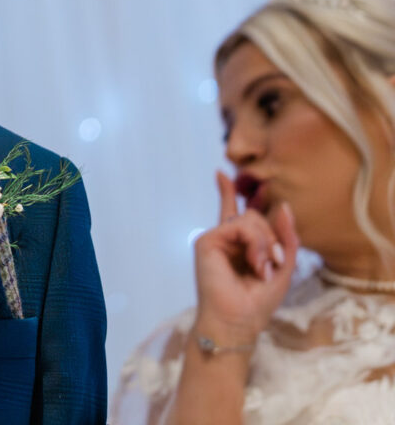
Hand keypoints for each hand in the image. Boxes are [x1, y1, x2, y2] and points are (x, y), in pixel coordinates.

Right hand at [191, 171, 298, 345]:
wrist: (238, 320)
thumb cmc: (258, 301)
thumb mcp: (283, 267)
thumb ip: (286, 237)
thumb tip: (284, 206)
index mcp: (239, 246)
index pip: (234, 213)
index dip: (228, 192)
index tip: (220, 173)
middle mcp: (225, 239)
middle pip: (253, 215)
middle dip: (271, 238)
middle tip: (273, 264)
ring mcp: (216, 238)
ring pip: (250, 218)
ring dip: (265, 243)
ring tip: (263, 268)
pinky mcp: (207, 240)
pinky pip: (240, 225)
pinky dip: (255, 243)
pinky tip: (255, 263)